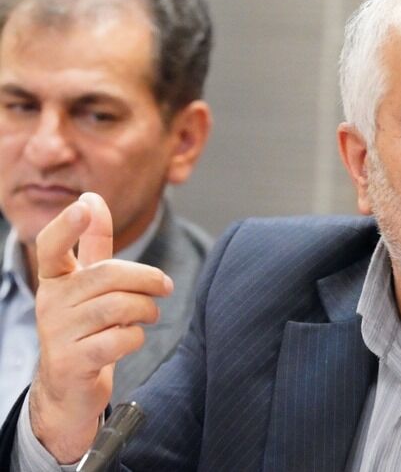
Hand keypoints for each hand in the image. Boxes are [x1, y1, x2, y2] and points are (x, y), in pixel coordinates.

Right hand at [28, 192, 172, 463]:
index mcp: (55, 279)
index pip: (51, 246)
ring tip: (150, 314)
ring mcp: (57, 334)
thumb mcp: (88, 284)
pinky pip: (118, 340)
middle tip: (165, 287)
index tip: (85, 206)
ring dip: (146, 309)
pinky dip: (135, 337)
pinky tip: (131, 338)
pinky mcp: (72, 362)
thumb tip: (92, 198)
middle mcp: (50, 303)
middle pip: (108, 274)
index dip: (69, 225)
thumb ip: (93, 244)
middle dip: (147, 278)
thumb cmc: (85, 327)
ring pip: (117, 306)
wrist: (69, 388)